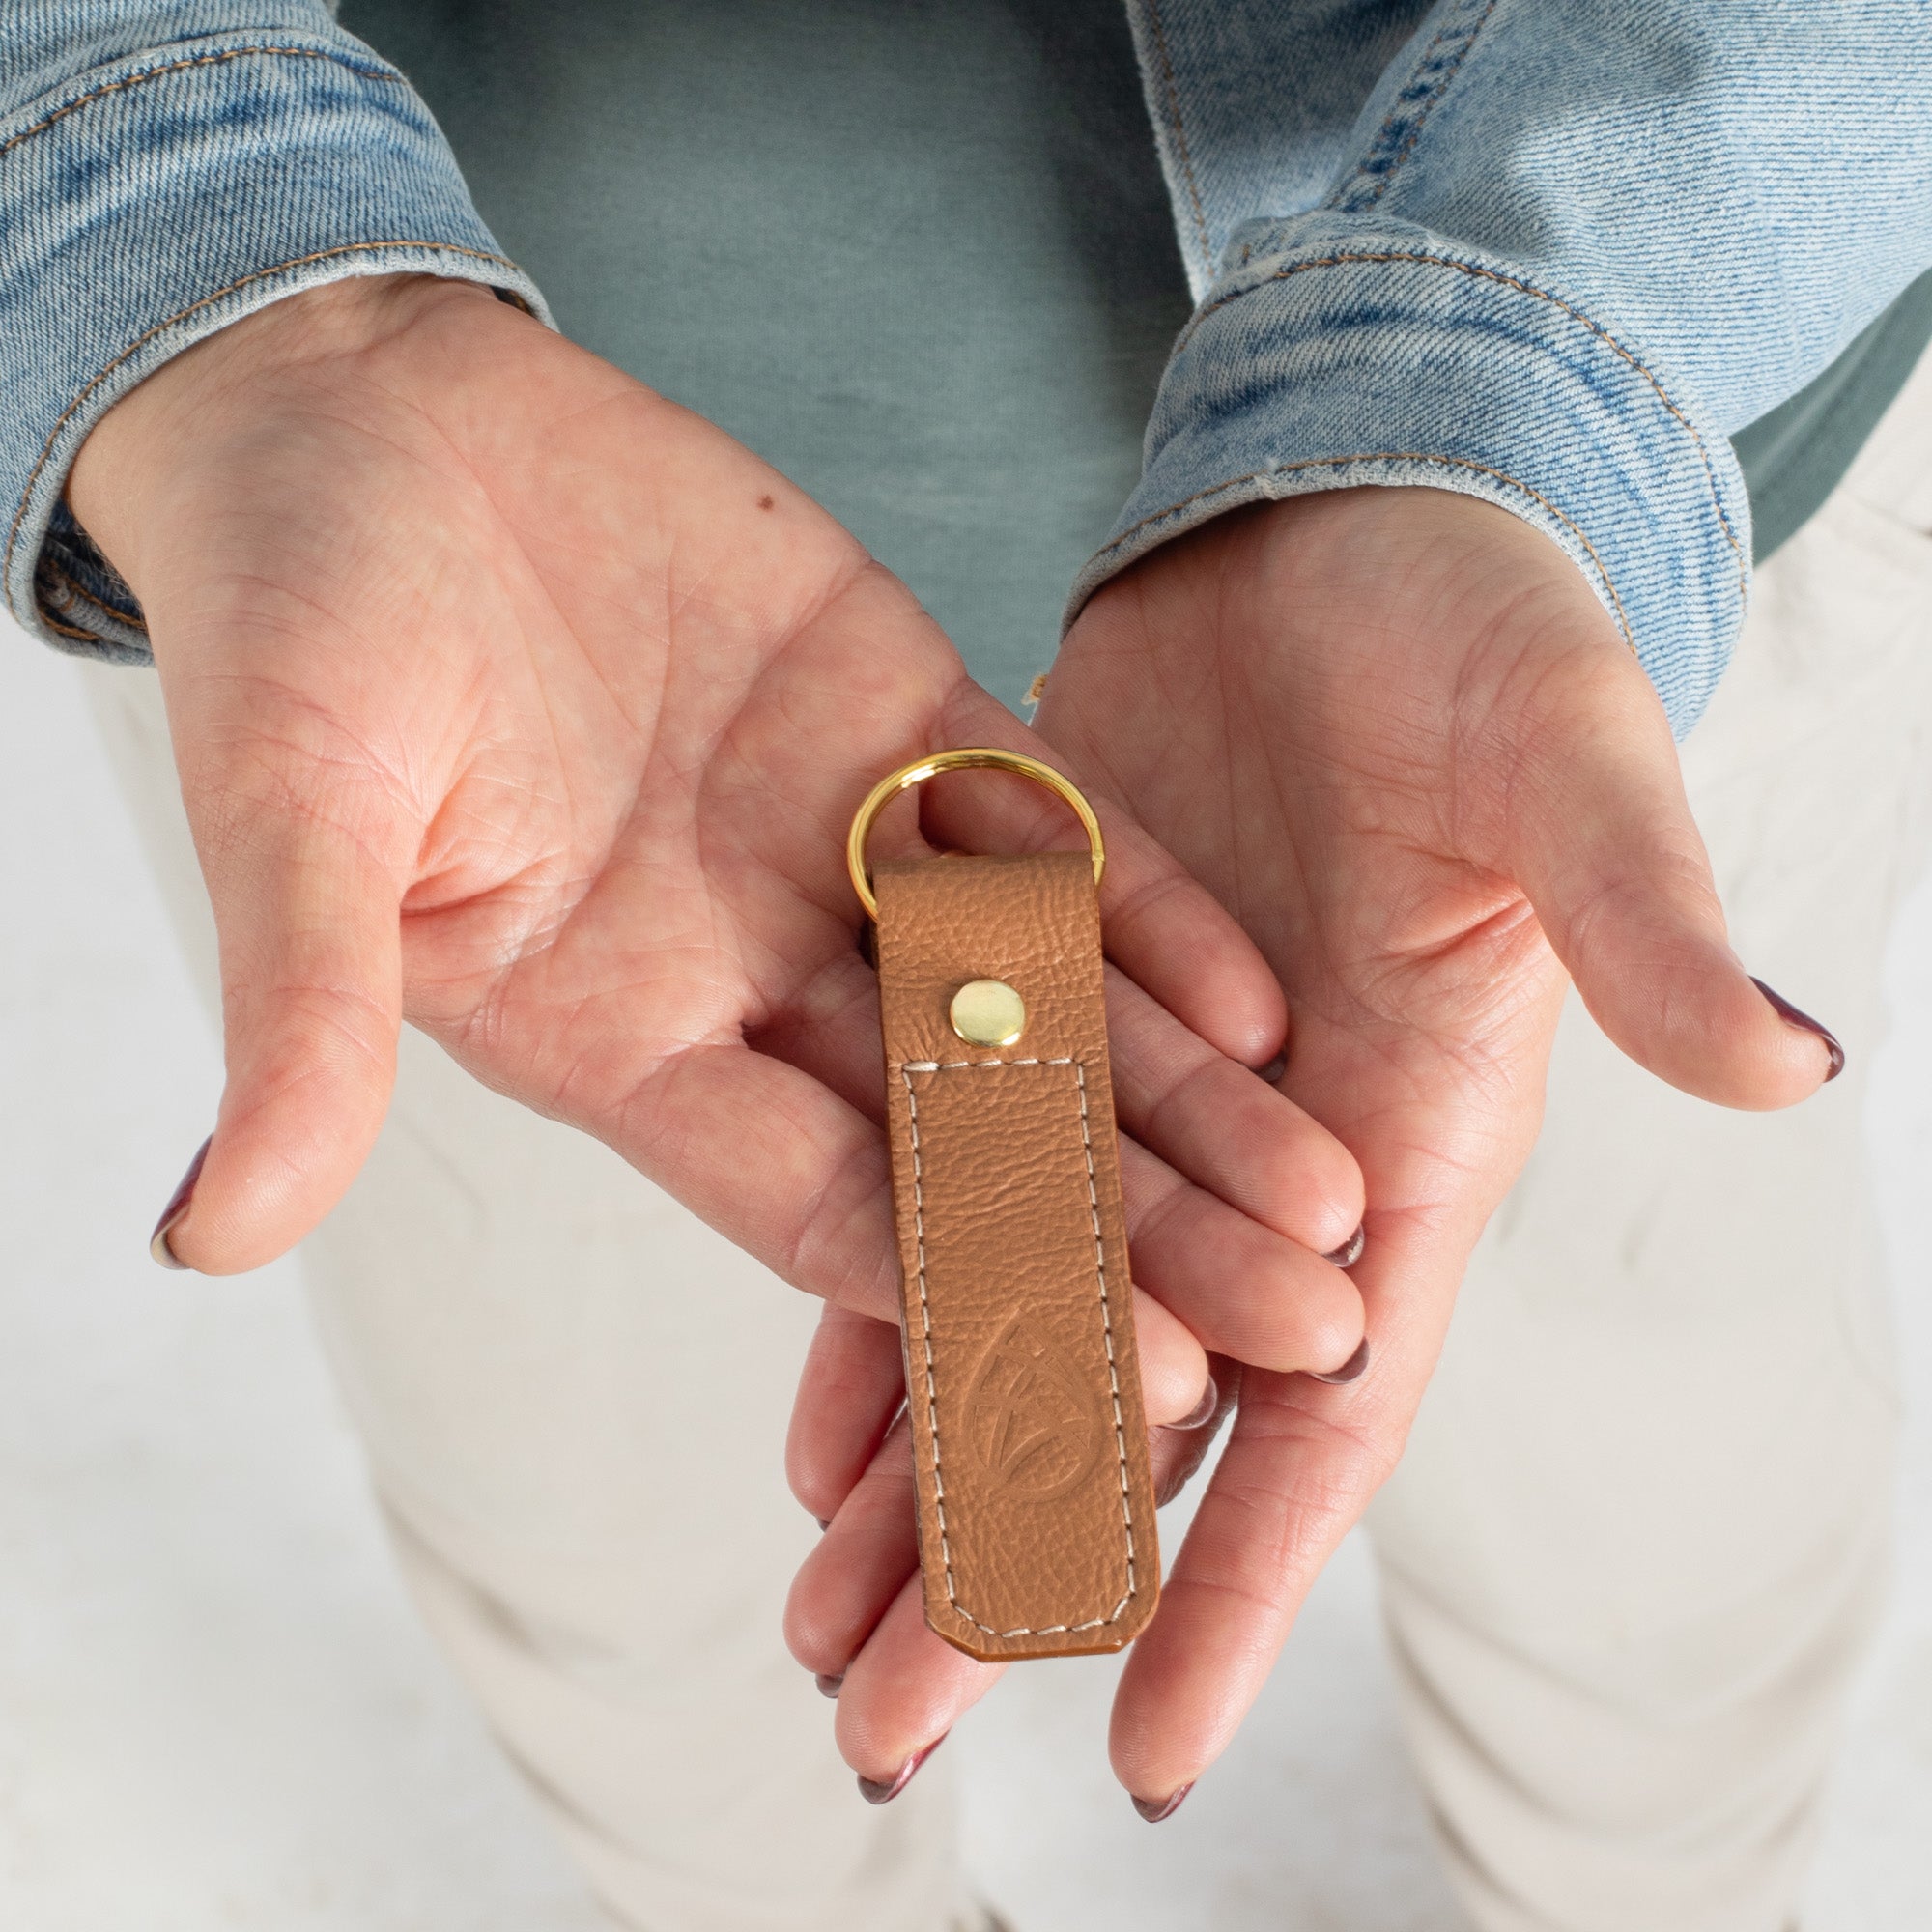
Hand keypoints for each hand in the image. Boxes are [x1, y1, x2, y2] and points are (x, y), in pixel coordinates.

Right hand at [68, 272, 1366, 1425]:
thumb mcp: (295, 815)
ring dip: (1183, 1100)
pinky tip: (1259, 997)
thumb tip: (207, 1229)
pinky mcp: (898, 712)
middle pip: (970, 1135)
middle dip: (1134, 1237)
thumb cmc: (290, 620)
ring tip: (1329, 1199)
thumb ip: (304, 1012)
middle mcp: (749, 970)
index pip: (818, 1210)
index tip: (1112, 1397)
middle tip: (1299, 1335)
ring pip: (1038, 1004)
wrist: (361, 424)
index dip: (963, 1301)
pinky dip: (1143, 908)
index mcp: (618, 1037)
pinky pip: (1043, 829)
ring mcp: (836, 845)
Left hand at [783, 485, 1837, 1802]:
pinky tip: (810, 1432)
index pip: (1314, 1407)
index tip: (1137, 1741)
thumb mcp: (1565, 764)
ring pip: (1009, 1327)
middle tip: (879, 1723)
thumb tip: (1789, 1061)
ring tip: (817, 1631)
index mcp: (1395, 1142)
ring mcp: (1129, 1093)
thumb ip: (1640, 918)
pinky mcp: (1024, 1003)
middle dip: (1010, 1569)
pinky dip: (871, 1307)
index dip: (1233, 1577)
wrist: (1344, 528)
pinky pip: (932, 1187)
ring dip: (916, 1478)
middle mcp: (1253, 1158)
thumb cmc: (1482, 631)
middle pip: (1125, 1411)